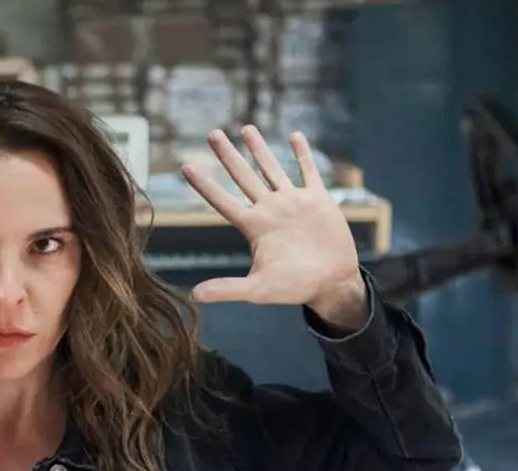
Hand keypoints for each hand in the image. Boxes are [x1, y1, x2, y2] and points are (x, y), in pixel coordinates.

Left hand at [182, 126, 361, 307]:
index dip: (204, 184)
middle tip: (212, 133)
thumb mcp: (258, 289)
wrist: (332, 284)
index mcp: (253, 227)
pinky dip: (302, 153)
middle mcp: (269, 210)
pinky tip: (294, 135)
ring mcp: (293, 203)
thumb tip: (193, 296)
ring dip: (259, 149)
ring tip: (245, 128)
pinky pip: (308, 172)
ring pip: (271, 168)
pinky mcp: (318, 200)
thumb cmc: (294, 288)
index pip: (222, 200)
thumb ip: (227, 289)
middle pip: (243, 176)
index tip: (185, 166)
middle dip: (227, 155)